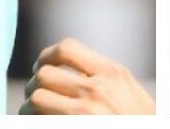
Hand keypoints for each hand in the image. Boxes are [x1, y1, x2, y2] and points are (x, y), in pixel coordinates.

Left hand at [18, 38, 154, 114]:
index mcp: (112, 72)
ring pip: (37, 98)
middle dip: (34, 85)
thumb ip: (102, 76)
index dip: (46, 55)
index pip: (66, 48)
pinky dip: (32, 122)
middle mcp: (98, 89)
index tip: (41, 66)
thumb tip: (66, 68)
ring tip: (32, 114)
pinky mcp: (74, 128)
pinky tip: (37, 124)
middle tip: (35, 96)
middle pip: (45, 73)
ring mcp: (86, 112)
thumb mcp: (127, 89)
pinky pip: (39, 121)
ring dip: (29, 107)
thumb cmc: (140, 120)